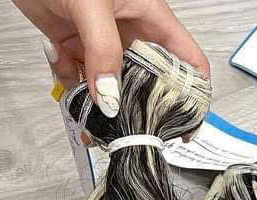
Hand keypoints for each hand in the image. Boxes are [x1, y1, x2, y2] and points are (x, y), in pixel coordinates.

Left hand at [12, 0, 208, 116]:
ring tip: (91, 122)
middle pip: (147, 83)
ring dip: (99, 106)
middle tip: (130, 131)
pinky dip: (71, 85)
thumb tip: (109, 97)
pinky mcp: (75, 45)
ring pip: (110, 87)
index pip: (187, 60)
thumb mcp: (93, 5)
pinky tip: (64, 72)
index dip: (193, 95)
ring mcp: (102, 42)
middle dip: (139, 109)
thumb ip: (103, 51)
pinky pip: (80, 78)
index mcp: (150, 17)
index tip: (185, 127)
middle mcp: (129, 33)